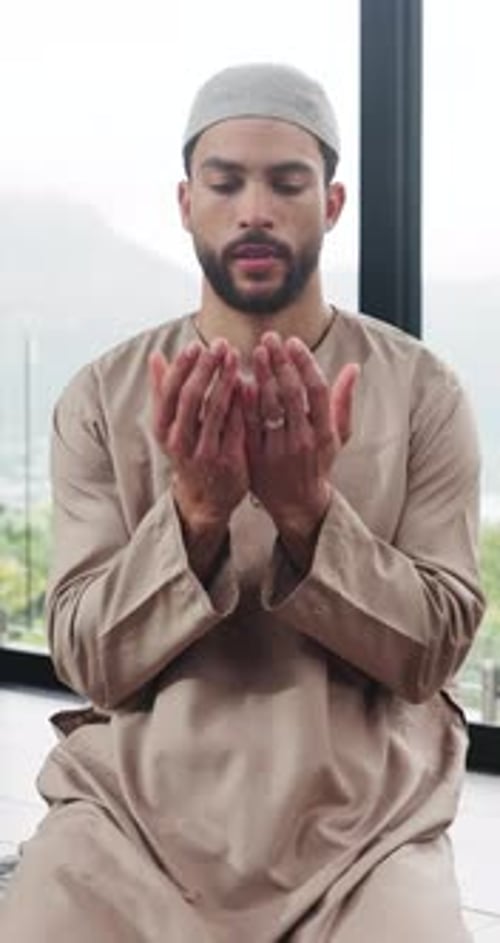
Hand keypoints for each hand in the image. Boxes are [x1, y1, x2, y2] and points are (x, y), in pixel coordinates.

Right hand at [149, 339, 248, 575]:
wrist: (206, 499)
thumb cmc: (188, 452)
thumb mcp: (169, 426)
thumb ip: (162, 390)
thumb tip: (155, 356)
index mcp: (163, 429)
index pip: (169, 391)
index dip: (183, 367)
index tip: (196, 344)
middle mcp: (180, 441)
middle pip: (192, 397)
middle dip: (206, 368)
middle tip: (220, 344)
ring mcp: (204, 452)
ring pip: (216, 409)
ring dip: (226, 379)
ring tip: (235, 356)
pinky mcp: (229, 460)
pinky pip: (237, 425)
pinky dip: (242, 402)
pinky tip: (250, 382)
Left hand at [241, 332, 358, 563]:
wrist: (297, 504)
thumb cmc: (318, 463)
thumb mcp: (337, 436)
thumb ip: (343, 401)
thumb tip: (353, 368)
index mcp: (324, 433)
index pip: (316, 390)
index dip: (304, 363)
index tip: (293, 342)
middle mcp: (302, 440)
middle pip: (290, 394)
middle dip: (279, 363)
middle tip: (269, 339)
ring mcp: (277, 450)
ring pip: (268, 408)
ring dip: (261, 377)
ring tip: (255, 353)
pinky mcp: (255, 458)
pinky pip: (248, 425)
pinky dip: (244, 403)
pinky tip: (240, 381)